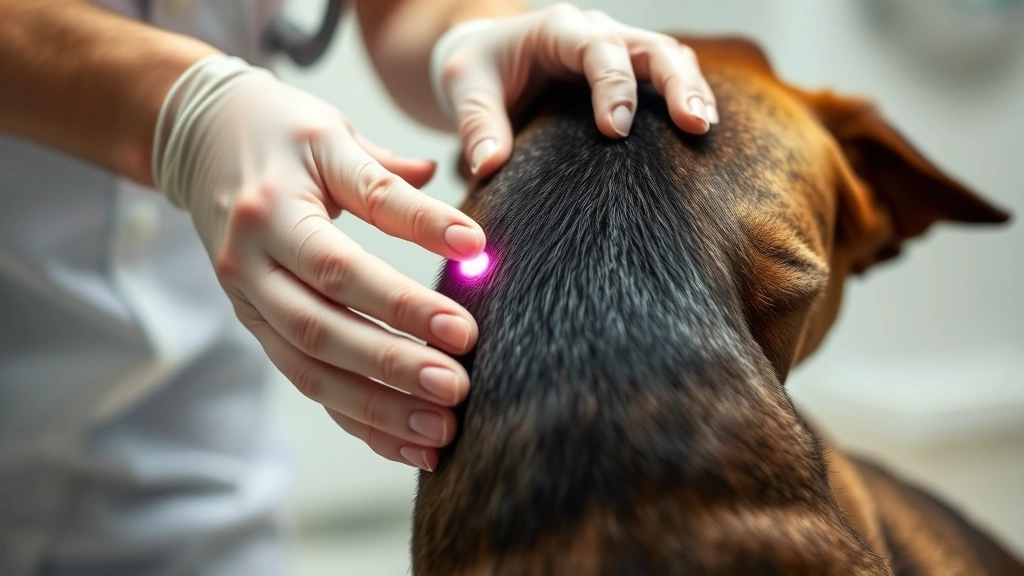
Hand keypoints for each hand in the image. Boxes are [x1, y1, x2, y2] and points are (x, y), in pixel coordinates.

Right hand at [154, 56, 483, 470]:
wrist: (202, 139)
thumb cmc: (283, 133)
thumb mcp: (334, 135)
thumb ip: (391, 181)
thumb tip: (466, 235)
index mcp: (271, 209)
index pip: (341, 260)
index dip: (405, 292)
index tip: (468, 308)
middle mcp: (250, 264)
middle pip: (321, 326)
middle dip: (392, 363)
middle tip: (458, 384)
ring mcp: (249, 303)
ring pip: (310, 368)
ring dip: (378, 407)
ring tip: (441, 429)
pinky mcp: (259, 328)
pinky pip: (308, 383)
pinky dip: (359, 419)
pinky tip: (408, 443)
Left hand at [430, 3, 718, 176]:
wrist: (487, 63)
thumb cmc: (476, 72)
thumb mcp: (464, 89)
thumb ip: (476, 124)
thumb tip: (487, 166)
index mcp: (557, 30)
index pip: (598, 49)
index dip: (614, 85)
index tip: (615, 130)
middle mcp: (595, 33)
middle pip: (652, 47)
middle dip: (677, 82)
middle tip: (694, 124)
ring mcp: (618, 51)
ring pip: (670, 58)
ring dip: (692, 91)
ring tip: (704, 129)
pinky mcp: (628, 76)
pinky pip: (667, 79)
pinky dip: (686, 100)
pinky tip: (698, 134)